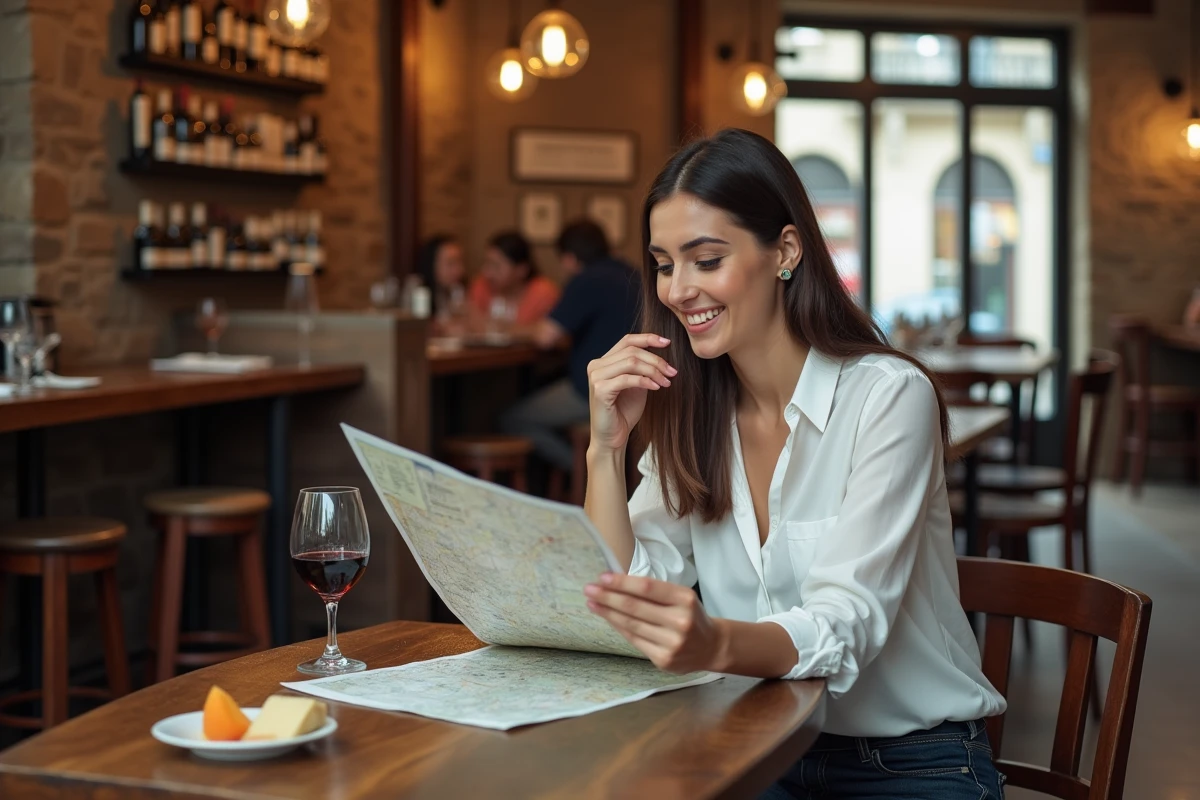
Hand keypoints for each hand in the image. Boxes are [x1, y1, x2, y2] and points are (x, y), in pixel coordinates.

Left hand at [584, 573, 724, 673]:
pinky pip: (634, 640)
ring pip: (631, 624)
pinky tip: (607, 618)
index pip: (647, 588)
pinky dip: (618, 627)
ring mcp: (671, 643)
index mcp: (685, 599)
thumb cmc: (691, 616)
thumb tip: (617, 584)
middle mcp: (679, 621)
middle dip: (608, 596)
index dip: (622, 582)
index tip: (603, 577)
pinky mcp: (663, 659)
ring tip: (592, 602)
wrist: (711, 647)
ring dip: (608, 612)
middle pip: (635, 606)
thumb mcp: (682, 598)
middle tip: (589, 589)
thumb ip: (655, 593)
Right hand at [586, 334, 675, 450]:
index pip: (627, 340)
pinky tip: (657, 387)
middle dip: (656, 360)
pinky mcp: (600, 390)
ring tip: (667, 381)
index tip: (668, 343)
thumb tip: (660, 353)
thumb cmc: (624, 412)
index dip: (648, 338)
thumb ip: (642, 368)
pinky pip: (628, 379)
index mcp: (603, 361)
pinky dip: (646, 381)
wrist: (612, 438)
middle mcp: (596, 366)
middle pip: (632, 351)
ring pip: (631, 362)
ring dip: (654, 370)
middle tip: (672, 372)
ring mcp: (596, 377)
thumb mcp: (636, 385)